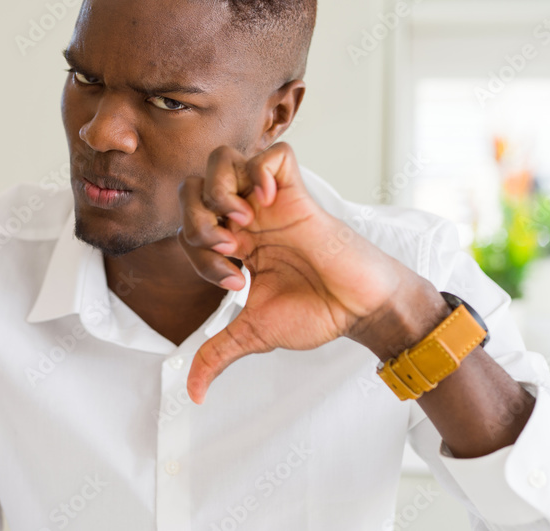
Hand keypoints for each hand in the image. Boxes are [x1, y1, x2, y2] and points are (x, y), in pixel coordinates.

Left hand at [177, 142, 441, 403]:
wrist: (361, 309)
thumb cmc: (315, 312)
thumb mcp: (254, 333)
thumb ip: (218, 353)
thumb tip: (192, 394)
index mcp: (233, 243)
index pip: (188, 228)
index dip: (197, 254)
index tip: (233, 283)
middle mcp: (247, 217)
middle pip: (194, 184)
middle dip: (197, 216)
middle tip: (228, 247)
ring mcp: (271, 202)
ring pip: (224, 159)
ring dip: (220, 190)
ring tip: (244, 222)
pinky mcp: (299, 194)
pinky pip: (275, 154)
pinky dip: (262, 171)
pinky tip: (270, 202)